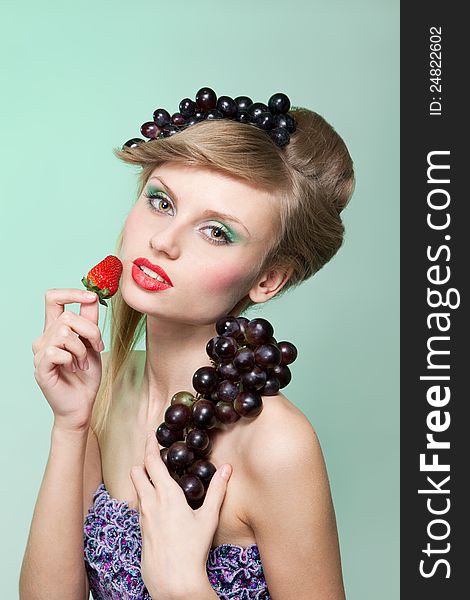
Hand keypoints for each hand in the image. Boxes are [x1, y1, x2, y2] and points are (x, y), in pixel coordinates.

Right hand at [32, 288, 104, 430]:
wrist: (82, 403)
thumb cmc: (86, 375)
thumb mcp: (93, 344)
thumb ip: (90, 321)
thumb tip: (93, 296)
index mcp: (56, 329)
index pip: (53, 298)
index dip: (71, 292)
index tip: (92, 296)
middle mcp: (44, 337)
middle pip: (67, 317)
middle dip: (90, 331)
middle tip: (97, 347)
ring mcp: (40, 352)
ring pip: (64, 334)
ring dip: (82, 350)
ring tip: (82, 363)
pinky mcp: (40, 367)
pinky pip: (57, 352)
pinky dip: (72, 359)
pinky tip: (73, 369)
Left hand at [130, 431, 231, 598]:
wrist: (173, 580)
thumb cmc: (192, 549)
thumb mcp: (208, 517)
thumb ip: (217, 490)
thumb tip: (227, 468)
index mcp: (166, 494)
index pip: (151, 461)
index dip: (150, 445)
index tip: (151, 434)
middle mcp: (149, 502)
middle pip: (136, 471)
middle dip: (143, 460)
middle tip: (153, 454)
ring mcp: (142, 516)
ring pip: (136, 488)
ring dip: (143, 479)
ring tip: (157, 477)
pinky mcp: (140, 529)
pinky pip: (139, 505)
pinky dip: (145, 496)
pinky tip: (157, 503)